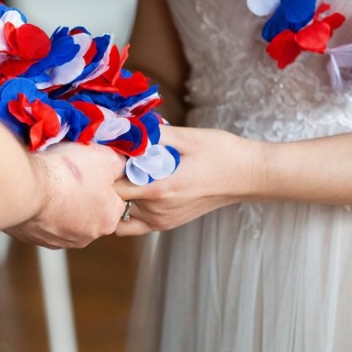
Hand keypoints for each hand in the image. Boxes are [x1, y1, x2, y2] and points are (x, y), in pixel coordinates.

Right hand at [6, 143, 127, 248]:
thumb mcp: (105, 158)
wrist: (25, 187)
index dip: (105, 181)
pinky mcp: (35, 239)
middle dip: (83, 194)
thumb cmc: (66, 174)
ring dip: (62, 203)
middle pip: (91, 210)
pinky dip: (42, 209)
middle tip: (72, 174)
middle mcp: (86, 236)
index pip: (116, 200)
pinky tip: (38, 193)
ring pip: (66, 218)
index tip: (93, 169)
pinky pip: (43, 222)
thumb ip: (119, 165)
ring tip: (52, 183)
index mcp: (108, 220)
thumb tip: (122, 165)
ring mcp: (59, 240)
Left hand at [114, 126, 262, 235]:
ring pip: (119, 213)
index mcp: (159, 189)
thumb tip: (121, 126)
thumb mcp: (184, 137)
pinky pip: (131, 224)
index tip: (107, 152)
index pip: (111, 186)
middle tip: (114, 160)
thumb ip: (149, 135)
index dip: (104, 168)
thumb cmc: (219, 152)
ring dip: (116, 195)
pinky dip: (126, 210)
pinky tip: (135, 188)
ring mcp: (161, 221)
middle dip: (107, 180)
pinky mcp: (165, 225)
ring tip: (126, 173)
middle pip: (112, 200)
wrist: (247, 175)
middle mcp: (156, 211)